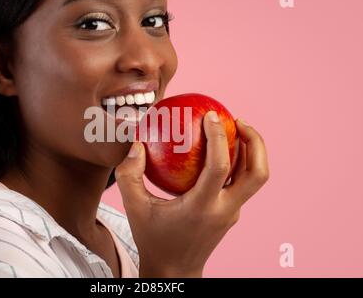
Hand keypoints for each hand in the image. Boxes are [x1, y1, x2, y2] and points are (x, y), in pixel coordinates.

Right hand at [115, 112, 269, 277]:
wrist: (174, 271)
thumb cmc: (153, 239)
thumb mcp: (135, 208)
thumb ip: (130, 175)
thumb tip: (137, 144)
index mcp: (202, 207)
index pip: (219, 167)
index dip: (218, 137)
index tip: (211, 115)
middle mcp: (224, 210)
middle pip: (258, 173)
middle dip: (254, 141)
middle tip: (237, 120)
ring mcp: (232, 213)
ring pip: (256, 178)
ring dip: (251, 151)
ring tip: (234, 129)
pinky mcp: (232, 215)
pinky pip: (242, 184)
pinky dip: (238, 163)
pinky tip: (219, 152)